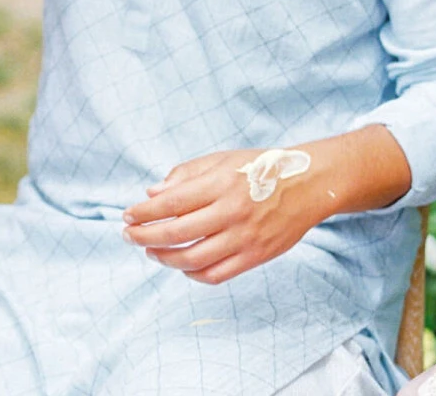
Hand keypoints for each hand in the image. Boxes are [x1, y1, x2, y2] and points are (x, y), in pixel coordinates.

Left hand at [121, 148, 331, 284]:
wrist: (308, 184)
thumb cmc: (259, 168)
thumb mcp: (221, 159)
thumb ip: (186, 175)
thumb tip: (152, 194)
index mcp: (220, 183)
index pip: (170, 202)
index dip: (143, 212)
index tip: (127, 216)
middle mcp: (231, 212)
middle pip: (176, 232)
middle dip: (144, 236)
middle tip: (129, 236)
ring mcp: (244, 237)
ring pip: (193, 259)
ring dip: (164, 258)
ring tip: (151, 251)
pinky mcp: (256, 256)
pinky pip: (216, 274)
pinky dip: (193, 274)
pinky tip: (181, 265)